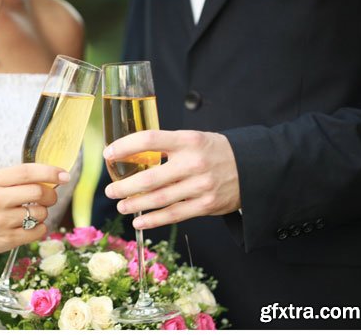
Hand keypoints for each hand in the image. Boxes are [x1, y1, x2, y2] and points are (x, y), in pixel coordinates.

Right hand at [0, 163, 69, 254]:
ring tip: (33, 212)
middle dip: (51, 194)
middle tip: (49, 196)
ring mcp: (2, 222)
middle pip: (38, 193)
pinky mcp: (6, 241)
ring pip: (39, 213)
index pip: (28, 172)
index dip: (50, 172)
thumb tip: (52, 178)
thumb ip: (18, 179)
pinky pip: (36, 232)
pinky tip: (31, 225)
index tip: (64, 175)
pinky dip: (40, 227)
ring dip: (43, 212)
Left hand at [104, 130, 239, 228]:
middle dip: (125, 186)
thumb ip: (169, 146)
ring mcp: (199, 185)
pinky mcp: (205, 205)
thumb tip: (134, 155)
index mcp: (187, 140)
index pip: (149, 139)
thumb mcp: (194, 138)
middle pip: (150, 176)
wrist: (252, 168)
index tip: (108, 153)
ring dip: (135, 204)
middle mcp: (192, 162)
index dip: (125, 146)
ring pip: (159, 199)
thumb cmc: (215, 151)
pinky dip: (153, 220)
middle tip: (109, 190)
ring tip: (121, 206)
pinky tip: (139, 222)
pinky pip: (173, 215)